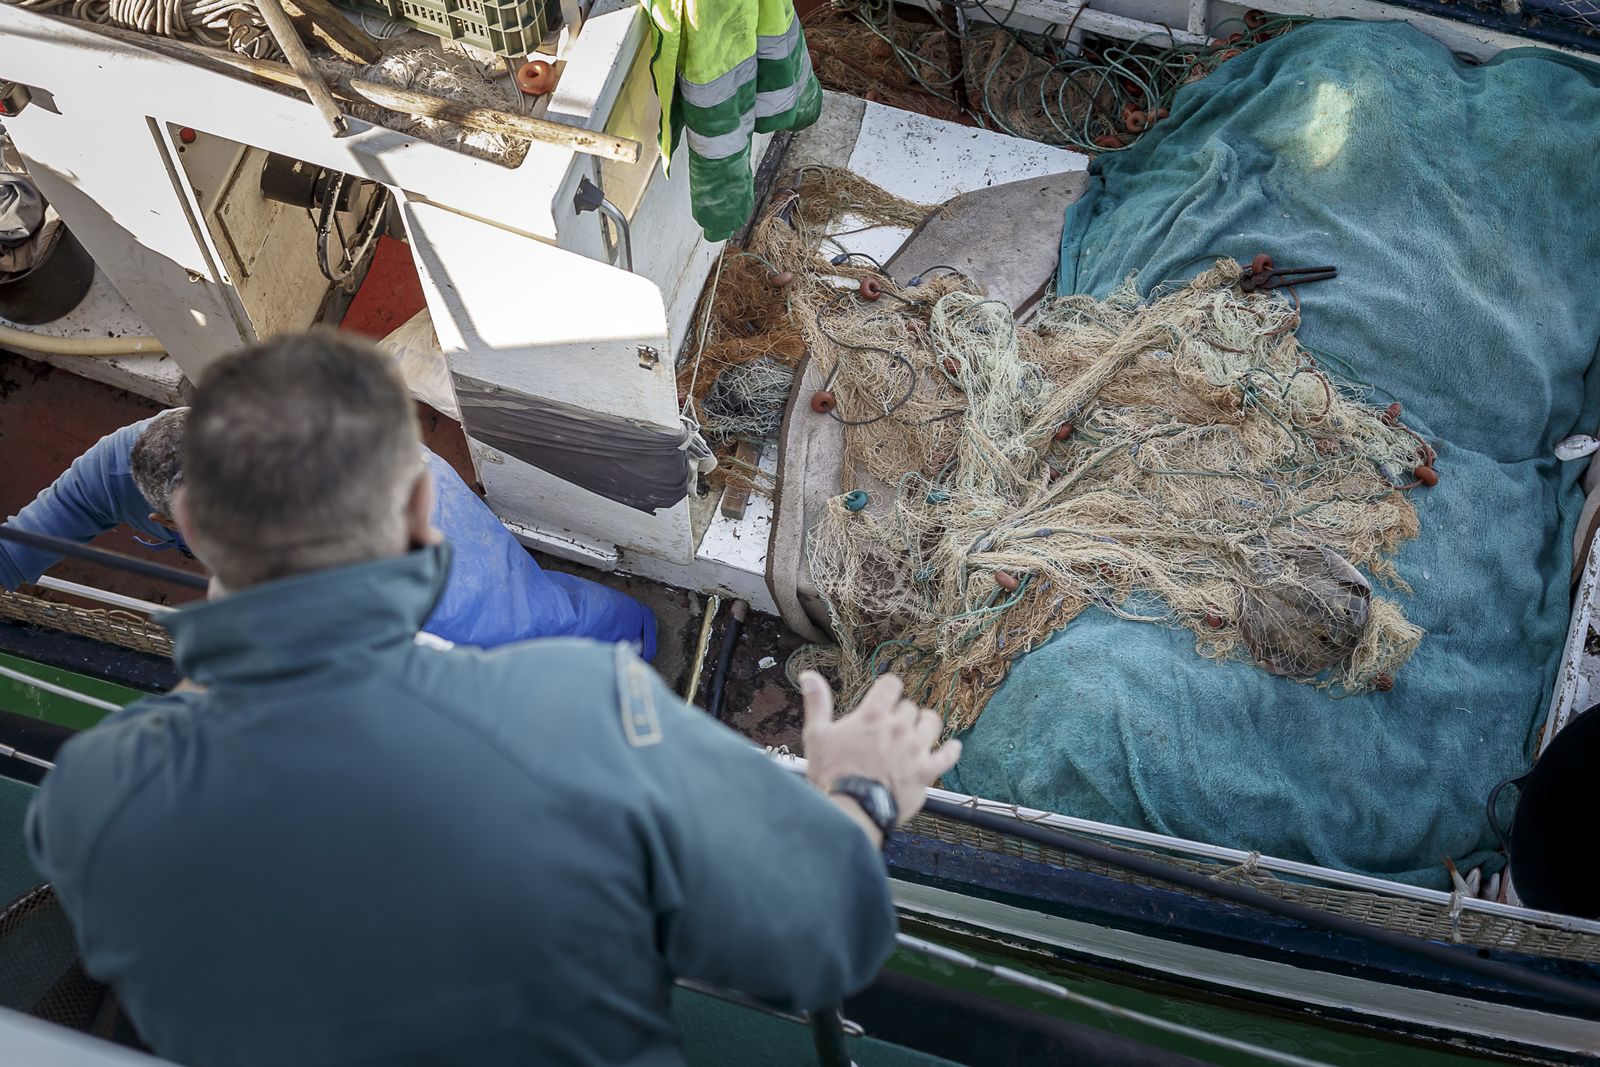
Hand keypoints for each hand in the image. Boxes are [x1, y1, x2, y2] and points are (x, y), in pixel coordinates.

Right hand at [800, 672, 960, 828]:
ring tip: (917, 732)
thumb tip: (808, 675)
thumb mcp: (817, 735)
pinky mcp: (925, 772)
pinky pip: (947, 756)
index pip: (891, 684)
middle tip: (890, 727)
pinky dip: (951, 750)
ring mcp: (915, 749)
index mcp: (873, 715)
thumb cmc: (832, 773)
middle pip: (909, 707)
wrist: (851, 809)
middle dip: (900, 713)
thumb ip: (817, 703)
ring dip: (924, 724)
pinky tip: (953, 747)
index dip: (888, 688)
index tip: (886, 695)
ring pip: (931, 723)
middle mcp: (898, 727)